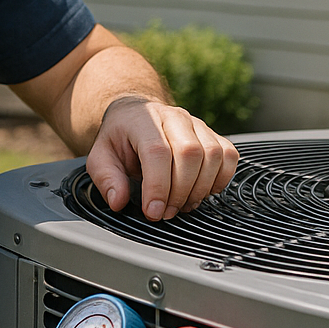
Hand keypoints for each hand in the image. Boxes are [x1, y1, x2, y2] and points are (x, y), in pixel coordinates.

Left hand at [85, 97, 237, 220]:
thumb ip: (106, 179)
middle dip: (180, 191)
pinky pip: (229, 155)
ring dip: (200, 188)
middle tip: (166, 211)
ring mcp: (197, 124)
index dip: (158, 186)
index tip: (154, 211)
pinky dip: (220, 179)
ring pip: (213, 154)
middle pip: (190, 153)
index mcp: (143, 120)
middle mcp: (174, 117)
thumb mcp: (100, 157)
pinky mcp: (213, 134)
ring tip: (182, 204)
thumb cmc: (120, 138)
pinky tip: (202, 191)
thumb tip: (119, 201)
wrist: (136, 115)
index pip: (158, 151)